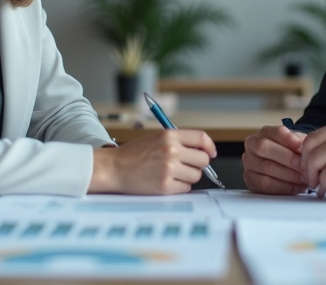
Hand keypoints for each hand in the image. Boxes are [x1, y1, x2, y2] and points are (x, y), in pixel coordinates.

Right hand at [89, 129, 215, 194]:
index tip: (211, 153)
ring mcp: (169, 169)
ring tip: (172, 173)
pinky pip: (186, 188)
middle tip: (188, 166)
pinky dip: (179, 186)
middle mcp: (171, 151)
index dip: (210, 147)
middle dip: (199, 164)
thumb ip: (179, 142)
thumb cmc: (134, 154)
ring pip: (196, 176)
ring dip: (188, 176)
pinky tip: (166, 181)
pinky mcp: (166, 186)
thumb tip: (203, 151)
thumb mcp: (157, 138)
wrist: (114, 168)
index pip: (201, 138)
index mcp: (169, 136)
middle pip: (203, 160)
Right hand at [242, 125, 308, 194]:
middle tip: (304, 166)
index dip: (289, 139)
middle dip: (288, 158)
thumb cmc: (291, 154)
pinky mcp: (250, 181)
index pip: (276, 132)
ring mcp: (249, 163)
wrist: (283, 168)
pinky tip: (296, 187)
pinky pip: (265, 184)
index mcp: (265, 132)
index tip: (301, 146)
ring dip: (289, 175)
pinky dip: (284, 187)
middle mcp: (252, 145)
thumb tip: (305, 148)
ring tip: (304, 178)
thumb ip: (301, 143)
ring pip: (266, 167)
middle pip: (265, 148)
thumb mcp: (297, 144)